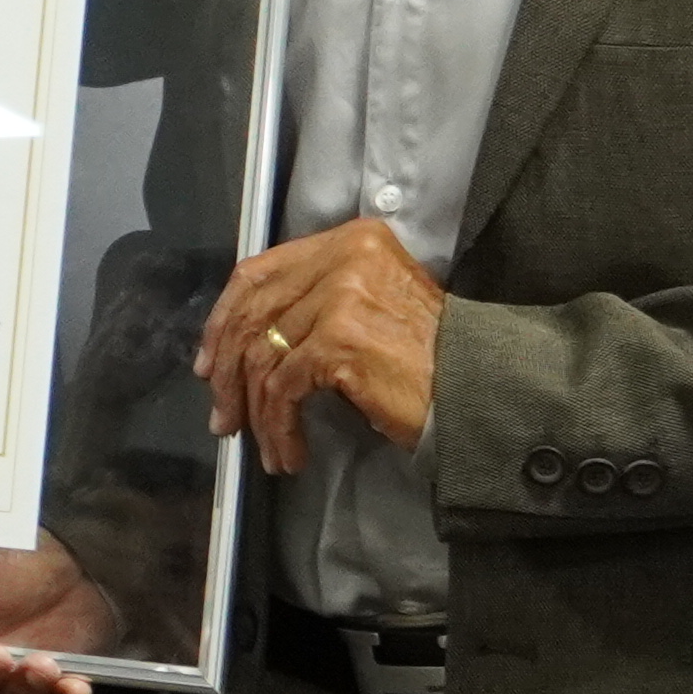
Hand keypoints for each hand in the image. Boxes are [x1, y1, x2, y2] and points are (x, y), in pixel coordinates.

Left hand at [199, 215, 444, 467]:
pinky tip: (288, 453)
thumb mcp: (366, 307)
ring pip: (263, 356)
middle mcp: (344, 257)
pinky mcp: (340, 339)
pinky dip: (278, 427)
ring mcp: (341, 295)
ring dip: (254, 410)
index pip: (258, 273)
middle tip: (224, 416)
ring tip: (261, 445)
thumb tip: (236, 342)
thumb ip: (310, 304)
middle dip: (229, 373)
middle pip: (252, 315)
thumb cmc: (428, 358)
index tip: (210, 364)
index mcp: (350, 241)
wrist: (482, 388)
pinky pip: (283, 389)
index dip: (223, 320)